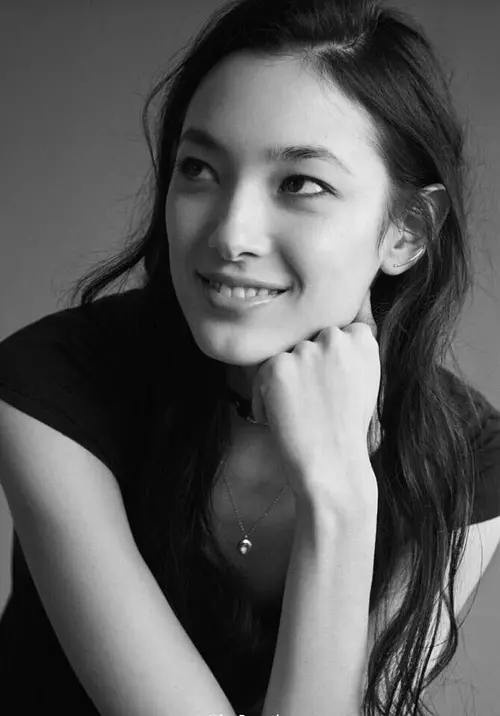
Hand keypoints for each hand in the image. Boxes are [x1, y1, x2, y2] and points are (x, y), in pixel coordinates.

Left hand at [251, 289, 380, 502]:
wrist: (333, 467)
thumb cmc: (349, 432)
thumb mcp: (366, 382)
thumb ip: (353, 352)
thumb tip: (343, 320)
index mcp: (362, 339)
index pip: (337, 331)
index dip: (329, 362)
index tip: (331, 386)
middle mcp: (335, 337)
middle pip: (307, 343)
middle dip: (306, 370)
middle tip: (315, 405)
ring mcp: (305, 350)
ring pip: (283, 360)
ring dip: (285, 385)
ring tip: (302, 414)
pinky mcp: (277, 367)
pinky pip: (261, 378)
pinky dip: (265, 401)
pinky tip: (284, 420)